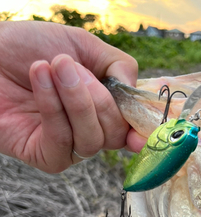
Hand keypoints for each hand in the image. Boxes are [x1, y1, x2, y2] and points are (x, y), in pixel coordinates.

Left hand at [0, 21, 145, 172]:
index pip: (131, 130)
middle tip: (70, 66)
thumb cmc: (29, 47)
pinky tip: (40, 78)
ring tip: (52, 66)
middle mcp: (90, 132)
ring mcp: (70, 147)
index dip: (141, 131)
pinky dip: (53, 107)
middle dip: (99, 99)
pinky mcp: (47, 157)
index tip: (141, 127)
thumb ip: (119, 67)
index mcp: (104, 109)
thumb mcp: (82, 46)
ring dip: (75, 100)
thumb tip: (137, 94)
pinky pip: (64, 141)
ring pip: (92, 141)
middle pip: (116, 135)